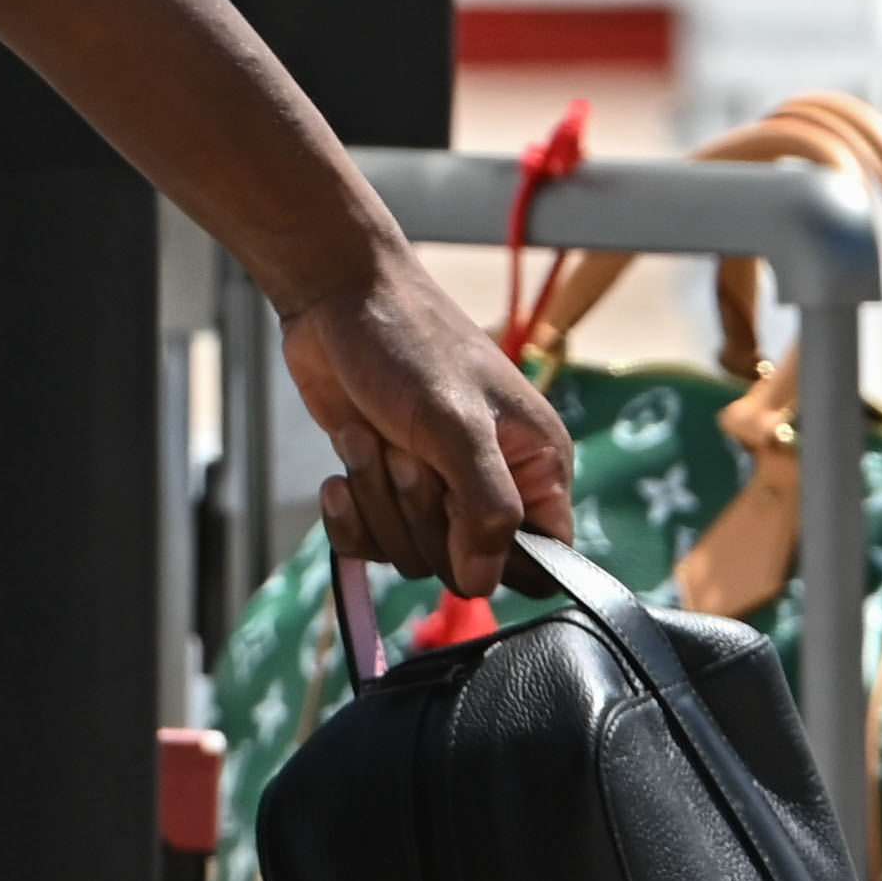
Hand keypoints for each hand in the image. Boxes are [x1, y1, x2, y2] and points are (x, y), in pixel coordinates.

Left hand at [286, 240, 574, 598]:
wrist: (338, 298)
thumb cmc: (410, 344)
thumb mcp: (455, 423)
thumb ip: (484, 506)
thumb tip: (483, 582)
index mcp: (537, 468)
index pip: (542, 562)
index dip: (498, 561)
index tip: (459, 525)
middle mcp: (495, 485)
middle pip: (463, 567)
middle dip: (418, 515)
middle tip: (405, 451)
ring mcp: (439, 490)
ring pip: (411, 556)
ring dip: (379, 500)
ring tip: (370, 438)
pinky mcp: (388, 488)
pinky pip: (370, 545)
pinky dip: (350, 515)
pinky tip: (339, 473)